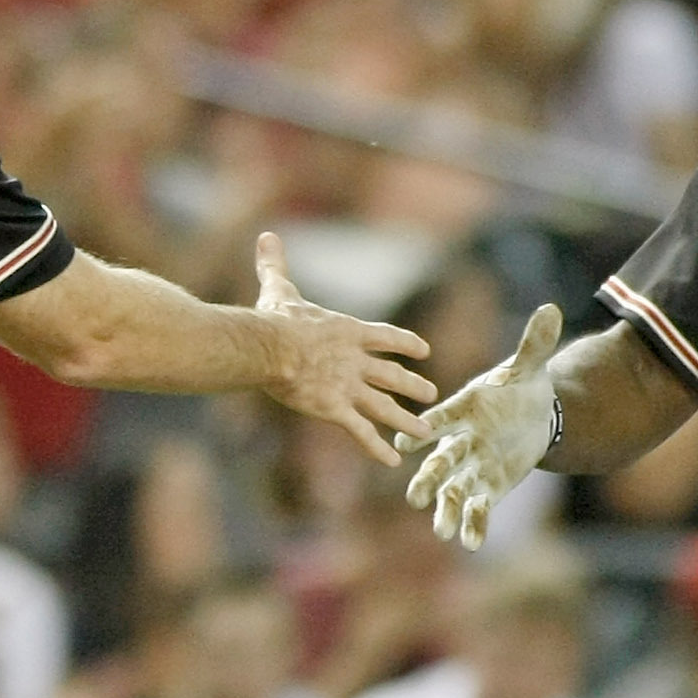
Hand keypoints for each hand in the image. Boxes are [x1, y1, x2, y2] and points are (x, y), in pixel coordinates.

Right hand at [254, 232, 434, 465]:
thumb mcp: (279, 289)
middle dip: (413, 386)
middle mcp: (355, 361)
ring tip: (426, 432)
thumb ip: (275, 265)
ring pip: (385, 407)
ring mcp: (348, 386)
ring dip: (406, 421)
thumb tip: (265, 235)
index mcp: (348, 332)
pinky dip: (378, 448)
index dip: (405, 344)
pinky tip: (394, 462)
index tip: (423, 351)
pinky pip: (361, 432)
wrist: (271, 347)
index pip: (386, 337)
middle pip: (392, 376)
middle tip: (432, 395)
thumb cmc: (274, 318)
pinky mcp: (335, 409)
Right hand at [399, 301, 560, 548]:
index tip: (405, 444)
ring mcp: (473, 467)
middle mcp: (463, 441)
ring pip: (454, 490)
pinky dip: (475, 525)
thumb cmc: (521, 388)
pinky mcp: (488, 486)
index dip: (424, 431)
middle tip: (415, 497)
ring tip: (443, 532)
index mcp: (466, 411)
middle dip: (429, 479)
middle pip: (442, 462)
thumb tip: (550, 309)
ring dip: (447, 510)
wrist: (534, 415)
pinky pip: (478, 508)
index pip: (441, 421)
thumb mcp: (530, 368)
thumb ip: (535, 344)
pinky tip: (471, 544)